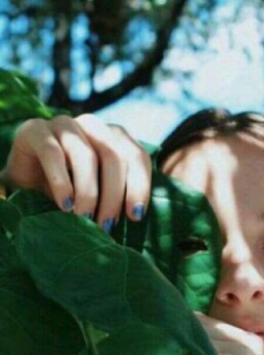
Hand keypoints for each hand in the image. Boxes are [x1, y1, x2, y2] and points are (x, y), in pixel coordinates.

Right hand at [2, 114, 151, 229]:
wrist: (27, 182)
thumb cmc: (73, 191)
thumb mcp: (101, 194)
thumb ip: (119, 197)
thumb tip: (137, 216)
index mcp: (116, 138)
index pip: (137, 157)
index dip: (140, 186)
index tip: (136, 216)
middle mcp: (94, 126)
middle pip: (114, 156)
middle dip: (113, 195)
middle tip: (107, 225)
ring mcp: (65, 124)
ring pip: (86, 155)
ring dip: (88, 191)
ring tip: (85, 218)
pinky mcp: (36, 130)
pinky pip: (53, 153)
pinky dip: (61, 182)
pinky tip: (66, 205)